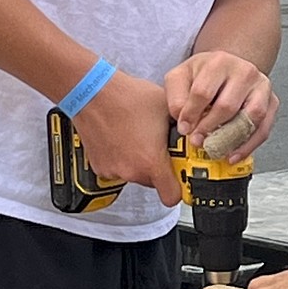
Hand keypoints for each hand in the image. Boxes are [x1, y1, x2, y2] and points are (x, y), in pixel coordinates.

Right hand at [71, 71, 182, 206]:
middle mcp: (130, 171)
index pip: (172, 197)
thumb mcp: (167, 110)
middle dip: (161, 167)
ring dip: (141, 161)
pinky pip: (119, 168)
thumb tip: (193, 134)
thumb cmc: (128, 97)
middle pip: (155, 182)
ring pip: (136, 174)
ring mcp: (113, 170)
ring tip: (139, 137)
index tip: (182, 176)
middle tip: (160, 146)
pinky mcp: (100, 166)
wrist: (94, 92)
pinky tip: (124, 137)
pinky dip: (124, 157)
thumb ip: (183, 129)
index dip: (180, 187)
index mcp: (151, 161)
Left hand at [165, 50, 278, 160]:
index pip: (203, 92)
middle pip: (227, 106)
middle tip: (197, 141)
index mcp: (219, 62)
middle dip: (209, 129)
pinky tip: (233, 154)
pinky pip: (263, 128)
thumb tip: (185, 123)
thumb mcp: (181, 77)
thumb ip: (176, 97)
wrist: (228, 69)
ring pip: (250, 117)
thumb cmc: (204, 75)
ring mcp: (262, 86)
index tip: (184, 128)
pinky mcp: (272, 102)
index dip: (191, 115)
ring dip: (230, 138)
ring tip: (215, 149)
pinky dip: (248, 146)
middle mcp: (245, 71)